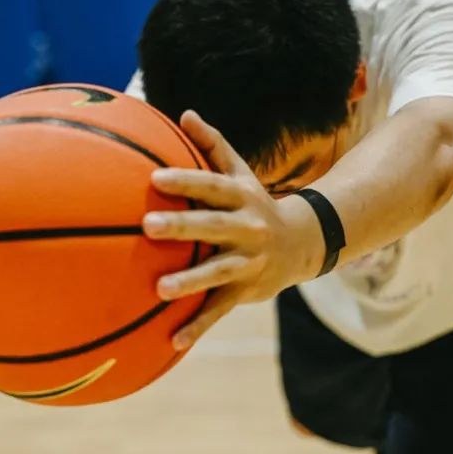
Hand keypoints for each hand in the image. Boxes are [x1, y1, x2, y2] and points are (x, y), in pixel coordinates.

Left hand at [143, 110, 323, 349]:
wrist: (304, 242)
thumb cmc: (255, 202)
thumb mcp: (240, 172)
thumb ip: (212, 145)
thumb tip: (185, 113)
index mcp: (241, 197)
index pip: (211, 185)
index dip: (185, 180)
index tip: (155, 178)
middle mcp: (247, 228)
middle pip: (212, 226)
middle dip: (182, 226)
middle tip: (147, 226)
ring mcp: (248, 262)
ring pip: (218, 272)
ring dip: (190, 281)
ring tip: (159, 289)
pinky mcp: (246, 291)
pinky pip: (220, 309)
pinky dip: (198, 325)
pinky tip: (173, 340)